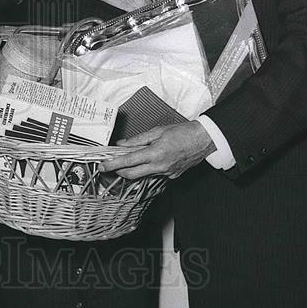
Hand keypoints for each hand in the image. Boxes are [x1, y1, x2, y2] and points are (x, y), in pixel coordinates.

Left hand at [100, 121, 215, 179]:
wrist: (204, 140)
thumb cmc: (183, 132)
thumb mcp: (157, 131)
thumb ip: (138, 139)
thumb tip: (123, 144)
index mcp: (155, 154)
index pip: (128, 162)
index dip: (113, 164)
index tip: (103, 166)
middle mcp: (160, 167)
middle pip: (132, 174)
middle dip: (119, 171)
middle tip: (110, 166)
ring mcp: (166, 173)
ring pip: (143, 175)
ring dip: (133, 169)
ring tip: (127, 160)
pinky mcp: (172, 176)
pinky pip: (154, 174)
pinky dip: (147, 168)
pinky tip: (147, 161)